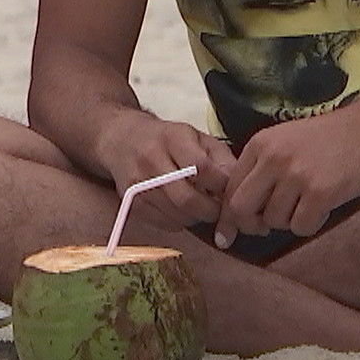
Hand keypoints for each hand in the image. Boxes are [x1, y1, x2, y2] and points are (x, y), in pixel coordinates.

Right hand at [92, 112, 236, 230]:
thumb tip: (238, 181)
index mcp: (172, 139)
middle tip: (221, 208)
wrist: (121, 140)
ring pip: (176, 215)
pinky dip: (180, 222)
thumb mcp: (195, 136)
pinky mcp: (132, 203)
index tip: (230, 189)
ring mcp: (139, 184)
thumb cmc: (166, 138)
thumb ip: (220, 157)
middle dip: (211, 210)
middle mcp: (151, 160)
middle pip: (187, 198)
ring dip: (197, 217)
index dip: (221, 183)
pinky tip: (183, 209)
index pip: (201, 167)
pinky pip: (164, 223)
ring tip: (203, 206)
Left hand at [213, 109, 359, 248]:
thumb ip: (260, 169)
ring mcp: (297, 175)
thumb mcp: (284, 142)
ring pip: (274, 221)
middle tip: (267, 227)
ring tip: (307, 203)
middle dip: (252, 225)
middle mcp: (273, 158)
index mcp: (260, 144)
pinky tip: (323, 207)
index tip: (230, 233)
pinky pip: (301, 227)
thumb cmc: (326, 139)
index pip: (230, 188)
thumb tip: (236, 212)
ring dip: (289, 221)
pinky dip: (311, 224)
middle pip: (242, 208)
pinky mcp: (321, 192)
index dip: (229, 215)